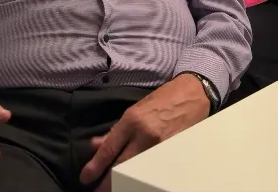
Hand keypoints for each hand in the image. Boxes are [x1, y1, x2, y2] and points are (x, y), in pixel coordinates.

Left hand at [80, 73, 210, 190]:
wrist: (192, 94)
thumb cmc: (163, 99)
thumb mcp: (136, 110)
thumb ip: (115, 129)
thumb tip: (95, 145)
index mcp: (132, 120)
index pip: (109, 148)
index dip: (95, 166)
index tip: (86, 177)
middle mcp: (144, 134)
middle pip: (121, 166)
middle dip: (107, 182)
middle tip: (97, 190)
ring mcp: (159, 146)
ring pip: (136, 171)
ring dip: (123, 182)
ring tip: (114, 188)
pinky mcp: (171, 152)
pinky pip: (152, 170)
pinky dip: (141, 177)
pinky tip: (134, 182)